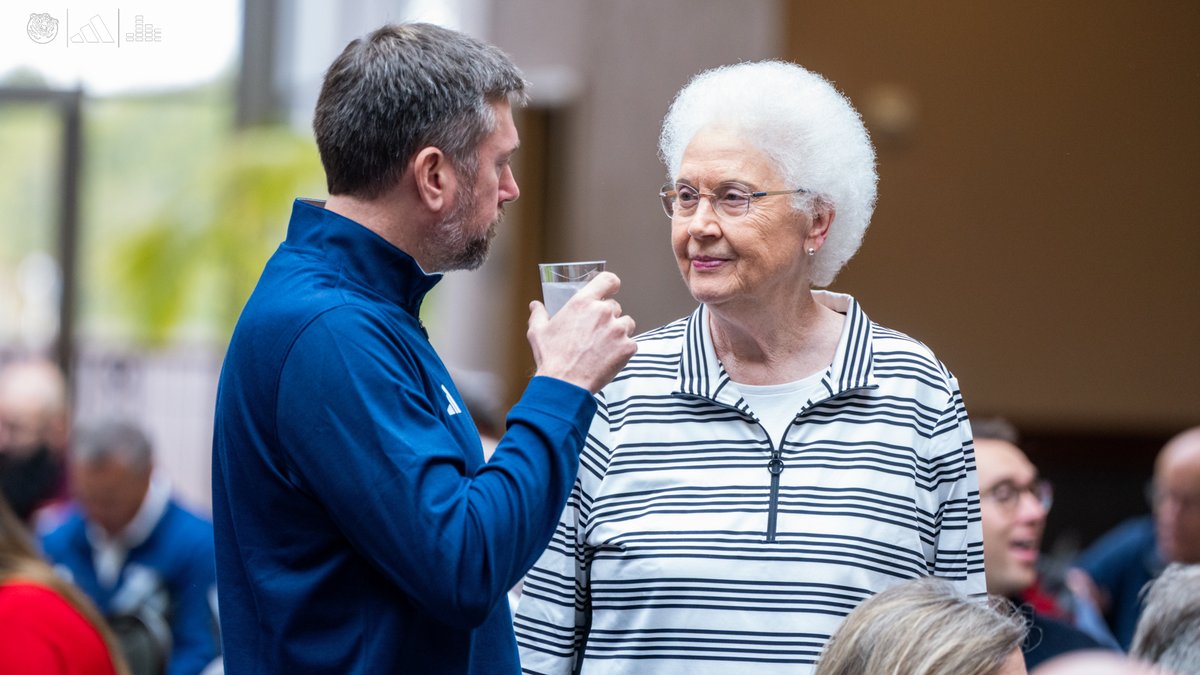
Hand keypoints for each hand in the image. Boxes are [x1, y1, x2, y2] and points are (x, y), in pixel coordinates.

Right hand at [527, 271, 636, 392]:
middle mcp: (603, 311)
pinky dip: (623, 350)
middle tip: (595, 334)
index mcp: (583, 302)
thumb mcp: (538, 332)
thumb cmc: (551, 358)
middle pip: (615, 306)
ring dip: (618, 332)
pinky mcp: (627, 347)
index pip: (608, 280)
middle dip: (607, 318)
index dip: (611, 285)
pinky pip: (631, 344)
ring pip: (626, 324)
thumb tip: (535, 305)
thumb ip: (539, 314)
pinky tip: (608, 358)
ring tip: (602, 347)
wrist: (565, 384)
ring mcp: (618, 329)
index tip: (611, 290)